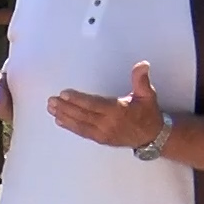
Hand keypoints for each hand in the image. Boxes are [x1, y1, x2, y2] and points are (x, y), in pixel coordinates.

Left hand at [48, 61, 164, 148]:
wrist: (152, 136)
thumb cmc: (148, 113)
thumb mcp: (147, 94)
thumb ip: (141, 79)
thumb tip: (142, 64)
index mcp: (118, 111)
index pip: (93, 105)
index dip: (78, 100)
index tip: (64, 94)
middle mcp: (108, 123)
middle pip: (82, 115)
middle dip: (65, 107)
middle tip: (51, 101)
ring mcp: (103, 133)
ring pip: (80, 124)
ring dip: (64, 116)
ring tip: (51, 109)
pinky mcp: (101, 139)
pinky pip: (83, 133)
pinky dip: (70, 127)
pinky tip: (59, 121)